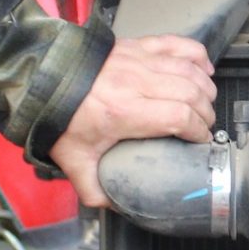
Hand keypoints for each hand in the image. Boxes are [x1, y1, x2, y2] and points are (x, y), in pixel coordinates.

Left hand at [50, 35, 216, 208]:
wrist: (42, 78)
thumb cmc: (57, 114)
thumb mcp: (74, 160)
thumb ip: (94, 188)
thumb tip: (114, 205)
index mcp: (124, 111)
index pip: (179, 117)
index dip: (197, 131)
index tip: (199, 141)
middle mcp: (135, 82)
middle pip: (191, 94)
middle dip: (205, 113)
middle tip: (203, 126)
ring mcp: (138, 60)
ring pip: (189, 70)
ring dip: (205, 88)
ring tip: (206, 103)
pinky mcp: (137, 45)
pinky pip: (177, 44)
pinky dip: (197, 56)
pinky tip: (203, 69)